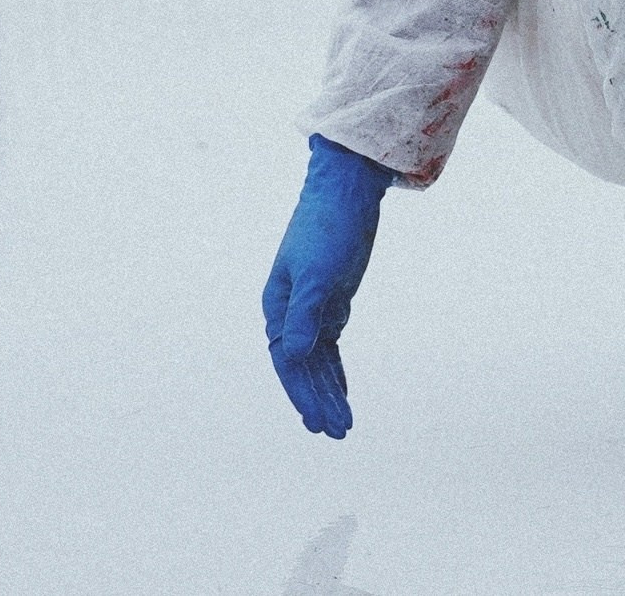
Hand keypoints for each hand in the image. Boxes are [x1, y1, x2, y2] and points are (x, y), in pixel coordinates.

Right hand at [263, 135, 396, 437]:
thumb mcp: (319, 274)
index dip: (303, 394)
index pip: (289, 363)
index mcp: (278, 307)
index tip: (320, 421)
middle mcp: (290, 313)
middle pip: (302, 368)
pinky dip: (334, 371)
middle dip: (318, 401)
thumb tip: (293, 356)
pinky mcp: (331, 302)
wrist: (346, 192)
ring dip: (328, 391)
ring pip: (317, 361)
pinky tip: (340, 393)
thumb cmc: (328, 228)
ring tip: (342, 424)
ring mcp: (311, 308)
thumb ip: (306, 316)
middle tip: (338, 432)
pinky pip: (329, 347)